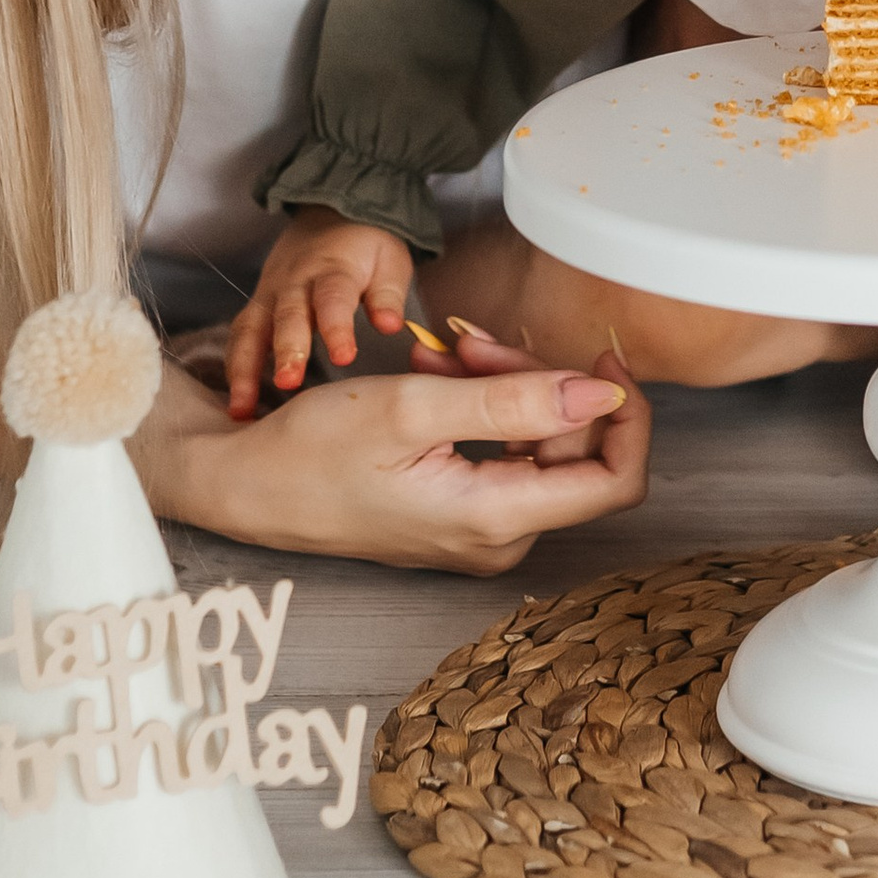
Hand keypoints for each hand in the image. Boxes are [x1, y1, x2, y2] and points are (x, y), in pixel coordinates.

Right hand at [147, 350, 650, 574]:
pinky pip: (504, 454)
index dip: (629, 416)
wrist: (248, 485)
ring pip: (537, 445)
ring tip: (451, 354)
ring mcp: (479, 530)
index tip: (602, 358)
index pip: (616, 479)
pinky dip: (488, 406)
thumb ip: (515, 402)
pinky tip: (446, 377)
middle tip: (476, 340)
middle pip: (573, 451)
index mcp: (495, 519)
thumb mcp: (414, 407)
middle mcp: (497, 538)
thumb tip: (601, 397)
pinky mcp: (459, 513)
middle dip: (541, 381)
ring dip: (508, 386)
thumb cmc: (314, 449)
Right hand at [227, 208, 417, 417]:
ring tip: (243, 408)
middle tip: (288, 382)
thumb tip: (389, 325)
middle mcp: (295, 281)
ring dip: (245, 368)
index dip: (337, 327)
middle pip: (287, 314)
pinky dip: (234, 369)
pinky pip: (240, 337)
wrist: (330, 214)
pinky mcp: (257, 306)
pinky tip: (236, 404)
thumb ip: (388, 294)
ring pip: (251, 329)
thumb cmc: (366, 247)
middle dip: (286, 349)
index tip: (344, 357)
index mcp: (334, 268)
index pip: (333, 297)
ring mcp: (270, 293)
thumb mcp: (389, 260)